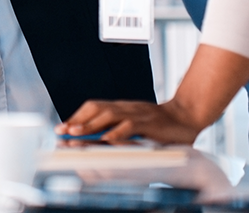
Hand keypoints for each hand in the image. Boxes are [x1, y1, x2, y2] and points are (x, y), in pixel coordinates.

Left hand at [56, 99, 204, 143]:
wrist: (187, 116)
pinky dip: (117, 132)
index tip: (62, 127)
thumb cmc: (160, 125)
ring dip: (91, 125)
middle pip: (97, 109)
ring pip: (109, 115)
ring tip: (76, 133)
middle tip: (63, 131)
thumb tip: (98, 140)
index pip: (94, 108)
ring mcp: (137, 114)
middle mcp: (126, 108)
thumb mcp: (136, 124)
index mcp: (121, 108)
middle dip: (78, 120)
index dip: (77, 116)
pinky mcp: (149, 123)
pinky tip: (107, 139)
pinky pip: (130, 126)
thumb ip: (119, 128)